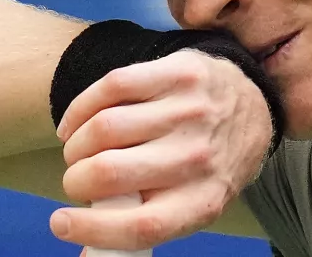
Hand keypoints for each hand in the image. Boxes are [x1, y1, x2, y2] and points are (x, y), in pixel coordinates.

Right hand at [50, 49, 272, 250]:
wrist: (250, 108)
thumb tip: (82, 253)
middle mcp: (198, 156)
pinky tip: (75, 124)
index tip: (61, 223)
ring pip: (105, 127)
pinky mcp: (179, 73)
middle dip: (76, 179)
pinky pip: (112, 87)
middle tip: (76, 179)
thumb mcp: (193, 203)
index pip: (140, 226)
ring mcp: (189, 110)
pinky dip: (81, 108)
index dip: (91, 229)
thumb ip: (144, 223)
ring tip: (77, 150)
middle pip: (110, 172)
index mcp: (202, 200)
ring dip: (76, 144)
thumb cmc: (208, 164)